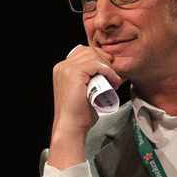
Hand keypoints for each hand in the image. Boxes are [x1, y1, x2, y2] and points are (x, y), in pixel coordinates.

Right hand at [48, 45, 123, 168]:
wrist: (71, 126)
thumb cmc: (79, 113)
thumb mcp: (84, 90)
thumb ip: (90, 78)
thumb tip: (107, 71)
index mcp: (62, 69)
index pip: (83, 52)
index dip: (99, 58)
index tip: (111, 69)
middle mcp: (62, 66)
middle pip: (89, 51)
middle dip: (105, 60)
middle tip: (115, 75)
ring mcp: (67, 68)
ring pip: (93, 56)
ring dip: (108, 67)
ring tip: (114, 81)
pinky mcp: (75, 73)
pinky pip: (96, 64)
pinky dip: (108, 71)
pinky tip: (114, 81)